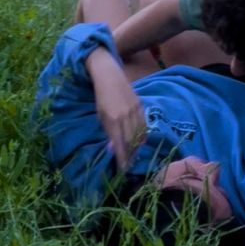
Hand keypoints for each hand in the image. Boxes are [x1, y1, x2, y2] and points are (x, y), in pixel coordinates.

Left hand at [87, 49, 145, 168]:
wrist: (109, 75)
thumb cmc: (101, 97)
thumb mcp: (100, 115)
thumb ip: (108, 131)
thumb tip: (114, 148)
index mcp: (113, 120)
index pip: (119, 144)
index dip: (122, 159)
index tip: (123, 170)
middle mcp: (125, 116)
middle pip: (131, 141)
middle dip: (130, 155)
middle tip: (129, 165)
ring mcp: (134, 110)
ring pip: (139, 134)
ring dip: (137, 146)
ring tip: (134, 155)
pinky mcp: (140, 105)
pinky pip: (144, 124)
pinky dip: (143, 134)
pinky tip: (140, 141)